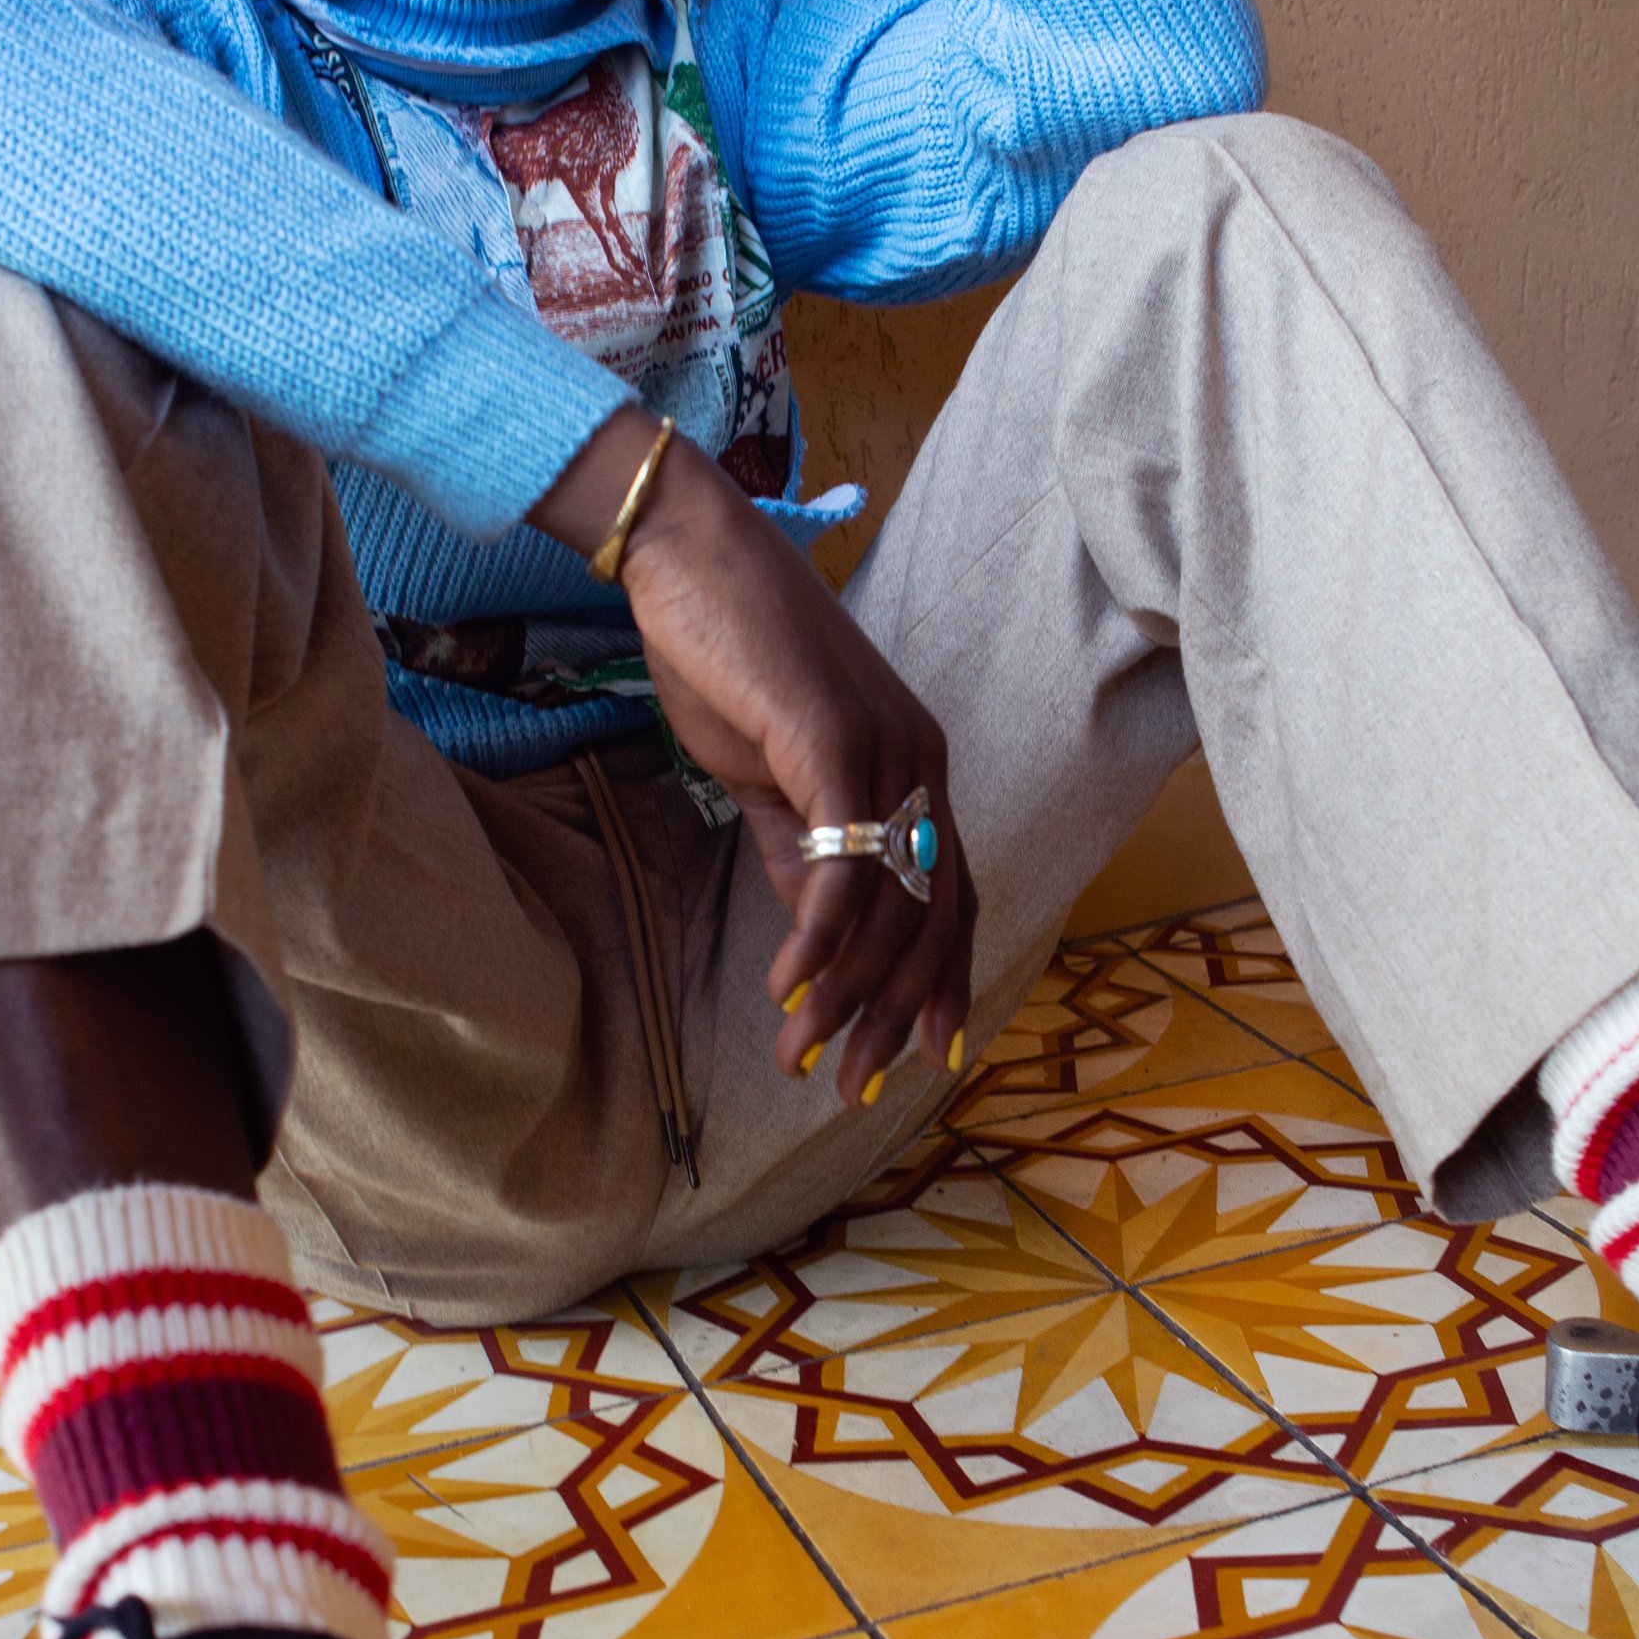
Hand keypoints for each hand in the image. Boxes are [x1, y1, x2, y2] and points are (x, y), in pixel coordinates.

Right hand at [532, 420, 973, 1101]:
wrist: (687, 552)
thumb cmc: (727, 652)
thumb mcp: (773, 770)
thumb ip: (804, 845)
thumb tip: (821, 931)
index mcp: (916, 766)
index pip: (951, 894)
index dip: (939, 982)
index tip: (915, 1057)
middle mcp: (921, 759)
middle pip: (935, 913)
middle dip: (896, 1013)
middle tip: (853, 1086)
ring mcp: (886, 745)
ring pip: (891, 900)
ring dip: (847, 993)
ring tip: (803, 1056)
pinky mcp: (834, 736)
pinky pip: (844, 859)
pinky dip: (820, 934)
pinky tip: (789, 984)